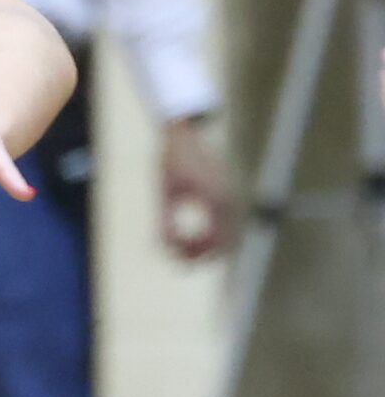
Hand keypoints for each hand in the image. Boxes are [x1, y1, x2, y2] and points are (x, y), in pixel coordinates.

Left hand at [158, 115, 236, 260]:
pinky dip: (211, 237)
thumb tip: (163, 249)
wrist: (184, 136)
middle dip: (202, 255)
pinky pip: (226, 226)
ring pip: (228, 237)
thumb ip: (165, 222)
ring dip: (207, 247)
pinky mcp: (228, 197)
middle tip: (176, 260)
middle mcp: (230, 201)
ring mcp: (232, 199)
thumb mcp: (164, 193)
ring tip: (179, 248)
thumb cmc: (170, 162)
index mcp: (216, 200)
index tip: (173, 259)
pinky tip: (189, 237)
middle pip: (226, 244)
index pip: (216, 242)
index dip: (196, 256)